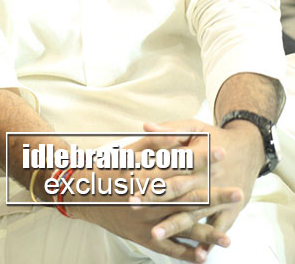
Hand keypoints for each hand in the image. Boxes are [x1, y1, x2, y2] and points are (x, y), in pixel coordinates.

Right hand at [66, 131, 239, 262]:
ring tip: (228, 238)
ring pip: (180, 227)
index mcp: (144, 176)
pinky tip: (203, 256)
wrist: (80, 193)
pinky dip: (184, 253)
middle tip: (238, 193)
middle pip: (186, 198)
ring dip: (206, 233)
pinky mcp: (142, 237)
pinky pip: (167, 248)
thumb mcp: (128, 152)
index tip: (220, 152)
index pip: (179, 166)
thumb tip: (179, 139)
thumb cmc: (106, 170)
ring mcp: (145, 221)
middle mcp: (146, 201)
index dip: (201, 159)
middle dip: (214, 196)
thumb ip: (155, 145)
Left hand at [144, 119, 260, 242]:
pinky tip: (198, 254)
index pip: (167, 167)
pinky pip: (219, 227)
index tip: (129, 180)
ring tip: (155, 234)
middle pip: (177, 192)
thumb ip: (169, 130)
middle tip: (132, 208)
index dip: (149, 174)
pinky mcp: (230, 209)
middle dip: (154, 201)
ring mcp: (217, 197)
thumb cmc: (215, 138)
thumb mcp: (194, 127)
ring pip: (193, 213)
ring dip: (174, 225)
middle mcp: (205, 179)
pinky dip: (209, 241)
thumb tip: (145, 127)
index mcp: (194, 158)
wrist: (249, 149)